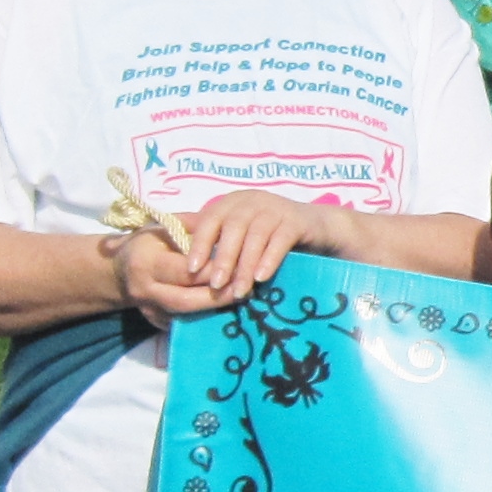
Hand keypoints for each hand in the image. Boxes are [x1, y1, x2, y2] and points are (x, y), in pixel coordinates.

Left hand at [113, 189, 332, 322]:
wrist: (319, 228)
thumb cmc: (271, 235)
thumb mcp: (240, 232)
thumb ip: (212, 236)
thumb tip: (172, 245)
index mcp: (233, 203)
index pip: (210, 219)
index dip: (200, 243)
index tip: (191, 269)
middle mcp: (252, 201)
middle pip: (232, 228)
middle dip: (223, 259)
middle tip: (215, 286)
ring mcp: (276, 209)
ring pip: (255, 237)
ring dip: (245, 266)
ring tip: (240, 291)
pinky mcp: (297, 221)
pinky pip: (280, 240)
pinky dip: (269, 259)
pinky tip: (262, 278)